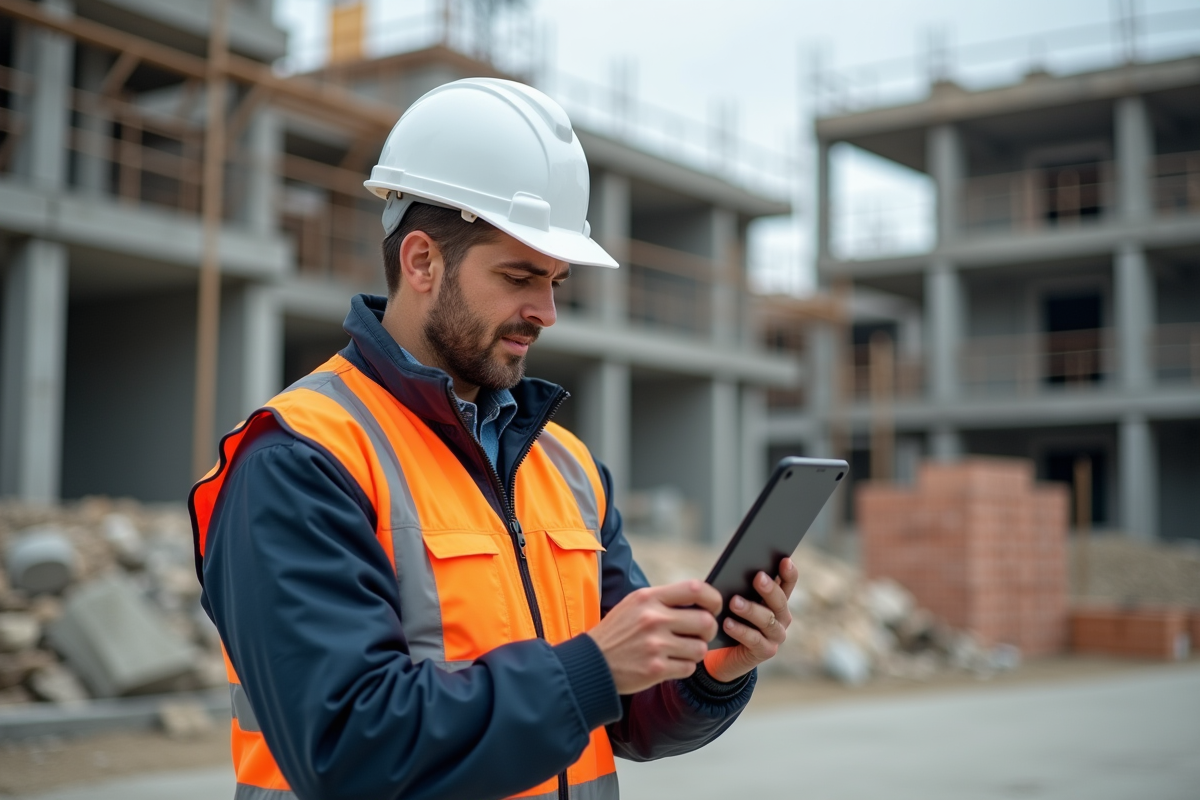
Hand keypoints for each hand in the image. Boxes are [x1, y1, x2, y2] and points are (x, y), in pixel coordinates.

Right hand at [587, 580, 721, 693]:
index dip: (712, 598)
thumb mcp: (634, 604)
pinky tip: (670, 663)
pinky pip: (689, 668)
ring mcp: (655, 645)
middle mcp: (653, 619)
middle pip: (705, 621)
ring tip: (681, 650)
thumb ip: (664, 600)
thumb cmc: (618, 632)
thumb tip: (701, 601)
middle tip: (700, 634)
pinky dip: (684, 667)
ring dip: (695, 651)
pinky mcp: (656, 669)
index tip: (713, 607)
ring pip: (700, 648)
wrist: (592, 663)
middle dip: (709, 630)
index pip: (695, 589)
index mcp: (648, 597)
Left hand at [703, 557, 798, 682]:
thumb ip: (741, 586)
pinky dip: (741, 631)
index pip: (788, 583)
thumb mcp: (735, 598)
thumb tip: (735, 567)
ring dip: (751, 610)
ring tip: (734, 602)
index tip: (785, 560)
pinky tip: (727, 624)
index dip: (789, 572)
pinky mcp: (766, 651)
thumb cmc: (729, 616)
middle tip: (757, 577)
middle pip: (779, 601)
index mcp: (777, 600)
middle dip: (769, 589)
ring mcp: (776, 635)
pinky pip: (754, 640)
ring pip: (767, 620)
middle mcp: (781, 617)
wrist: (724, 652)